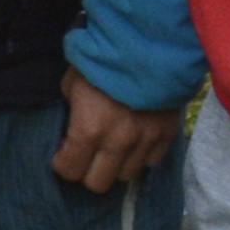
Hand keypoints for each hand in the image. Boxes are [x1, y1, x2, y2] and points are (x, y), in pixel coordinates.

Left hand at [49, 66, 180, 192]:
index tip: (63, 156)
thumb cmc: (102, 60)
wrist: (149, 45)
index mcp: (89, 129)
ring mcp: (145, 141)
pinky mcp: (167, 135)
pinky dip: (141, 155)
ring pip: (126, 175)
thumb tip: (73, 128)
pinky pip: (151, 161)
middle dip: (87, 173)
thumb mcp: (73, 83)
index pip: (70, 170)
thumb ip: (72, 111)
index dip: (63, 164)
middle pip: (98, 184)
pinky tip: (134, 140)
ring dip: (115, 165)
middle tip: (86, 158)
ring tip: (111, 148)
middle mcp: (118, 142)